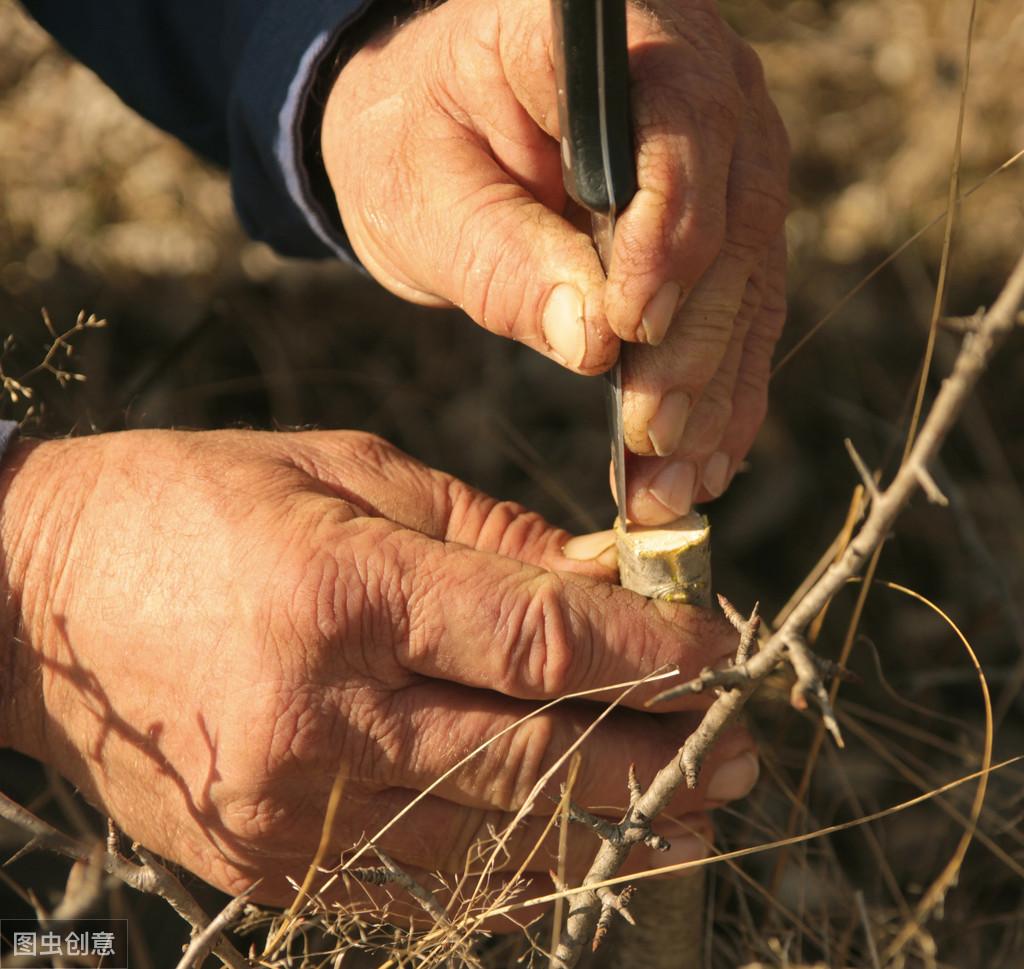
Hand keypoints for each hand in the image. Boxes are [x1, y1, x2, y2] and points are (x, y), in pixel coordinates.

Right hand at [0, 430, 757, 917]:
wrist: (32, 603)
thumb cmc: (193, 504)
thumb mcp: (343, 474)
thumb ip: (482, 534)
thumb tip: (602, 577)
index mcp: (341, 595)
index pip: (542, 645)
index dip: (654, 655)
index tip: (725, 652)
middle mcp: (319, 719)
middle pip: (536, 760)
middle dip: (658, 758)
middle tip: (739, 755)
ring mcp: (286, 812)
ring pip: (491, 841)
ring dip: (604, 831)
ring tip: (687, 817)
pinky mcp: (261, 863)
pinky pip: (417, 882)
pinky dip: (511, 869)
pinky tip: (574, 854)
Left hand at [322, 0, 788, 524]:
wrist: (424, 134)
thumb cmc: (412, 146)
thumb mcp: (427, 200)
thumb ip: (503, 260)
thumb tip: (595, 344)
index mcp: (600, 33)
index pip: (677, 124)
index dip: (667, 235)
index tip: (632, 332)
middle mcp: (690, 76)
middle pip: (733, 212)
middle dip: (695, 341)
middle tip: (655, 438)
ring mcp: (720, 148)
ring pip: (751, 274)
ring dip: (718, 389)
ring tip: (676, 483)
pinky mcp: (723, 215)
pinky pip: (743, 306)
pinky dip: (725, 389)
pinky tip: (704, 462)